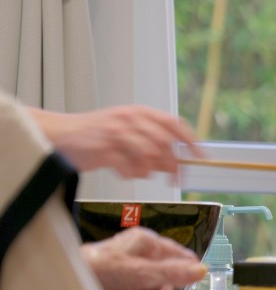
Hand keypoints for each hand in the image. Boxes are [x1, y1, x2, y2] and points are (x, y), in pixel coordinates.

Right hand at [28, 105, 199, 178]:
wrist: (60, 135)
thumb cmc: (96, 135)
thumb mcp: (127, 131)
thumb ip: (151, 143)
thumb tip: (175, 162)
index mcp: (139, 112)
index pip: (174, 124)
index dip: (190, 140)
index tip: (201, 156)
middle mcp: (130, 119)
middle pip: (164, 143)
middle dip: (172, 163)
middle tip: (173, 177)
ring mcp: (116, 133)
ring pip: (149, 156)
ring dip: (149, 170)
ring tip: (139, 171)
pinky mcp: (103, 149)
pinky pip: (129, 168)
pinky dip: (131, 174)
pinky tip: (124, 172)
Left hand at [80, 227, 206, 289]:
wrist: (65, 287)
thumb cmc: (99, 270)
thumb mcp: (142, 273)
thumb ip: (173, 274)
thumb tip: (202, 270)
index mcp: (146, 244)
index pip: (177, 255)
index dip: (185, 272)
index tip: (194, 284)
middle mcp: (138, 258)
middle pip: (161, 284)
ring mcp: (126, 276)